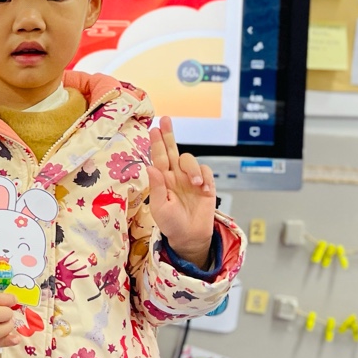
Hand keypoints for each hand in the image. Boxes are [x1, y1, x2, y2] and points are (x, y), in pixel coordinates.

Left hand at [146, 115, 215, 267]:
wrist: (190, 237)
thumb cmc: (172, 224)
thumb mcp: (161, 208)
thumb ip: (157, 187)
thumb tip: (151, 167)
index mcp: (162, 180)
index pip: (158, 157)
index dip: (156, 143)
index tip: (153, 129)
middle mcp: (175, 176)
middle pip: (172, 150)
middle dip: (169, 135)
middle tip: (165, 120)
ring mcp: (190, 179)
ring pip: (190, 160)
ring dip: (192, 169)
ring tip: (195, 184)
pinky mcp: (205, 185)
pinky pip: (206, 172)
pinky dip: (205, 177)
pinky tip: (203, 188)